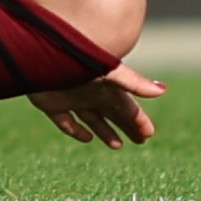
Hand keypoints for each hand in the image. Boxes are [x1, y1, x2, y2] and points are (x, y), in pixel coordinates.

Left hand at [30, 64, 165, 148]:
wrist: (38, 55)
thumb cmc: (78, 61)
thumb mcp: (110, 73)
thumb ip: (134, 83)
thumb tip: (163, 90)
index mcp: (105, 86)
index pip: (127, 106)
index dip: (138, 119)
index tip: (149, 133)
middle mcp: (90, 92)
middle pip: (113, 113)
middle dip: (127, 126)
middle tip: (141, 141)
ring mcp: (71, 98)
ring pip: (92, 119)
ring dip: (105, 131)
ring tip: (117, 145)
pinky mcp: (51, 103)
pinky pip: (65, 121)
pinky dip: (75, 130)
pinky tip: (86, 137)